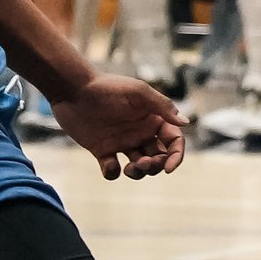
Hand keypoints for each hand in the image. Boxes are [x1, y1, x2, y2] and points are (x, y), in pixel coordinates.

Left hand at [55, 72, 185, 179]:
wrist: (74, 91)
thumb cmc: (108, 88)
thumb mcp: (138, 93)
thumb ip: (162, 107)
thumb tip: (186, 123)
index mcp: (153, 118)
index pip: (173, 140)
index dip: (176, 155)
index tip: (169, 168)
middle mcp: (140, 132)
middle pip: (159, 156)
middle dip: (156, 165)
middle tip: (144, 163)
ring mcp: (122, 142)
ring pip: (139, 166)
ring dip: (139, 172)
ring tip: (130, 167)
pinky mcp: (103, 151)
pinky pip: (112, 170)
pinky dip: (113, 172)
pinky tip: (109, 162)